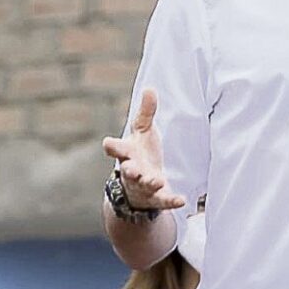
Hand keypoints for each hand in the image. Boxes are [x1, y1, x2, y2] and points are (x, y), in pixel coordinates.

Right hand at [102, 89, 185, 210]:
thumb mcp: (143, 132)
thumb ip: (146, 113)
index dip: (111, 146)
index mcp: (127, 153)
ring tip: (157, 181)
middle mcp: (132, 171)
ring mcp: (143, 186)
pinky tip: (182, 200)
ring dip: (150, 183)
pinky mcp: (156, 198)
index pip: (116, 149)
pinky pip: (163, 200)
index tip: (107, 143)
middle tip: (131, 169)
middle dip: (129, 170)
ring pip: (144, 186)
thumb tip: (150, 88)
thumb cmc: (140, 154)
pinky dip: (171, 200)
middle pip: (128, 170)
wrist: (139, 188)